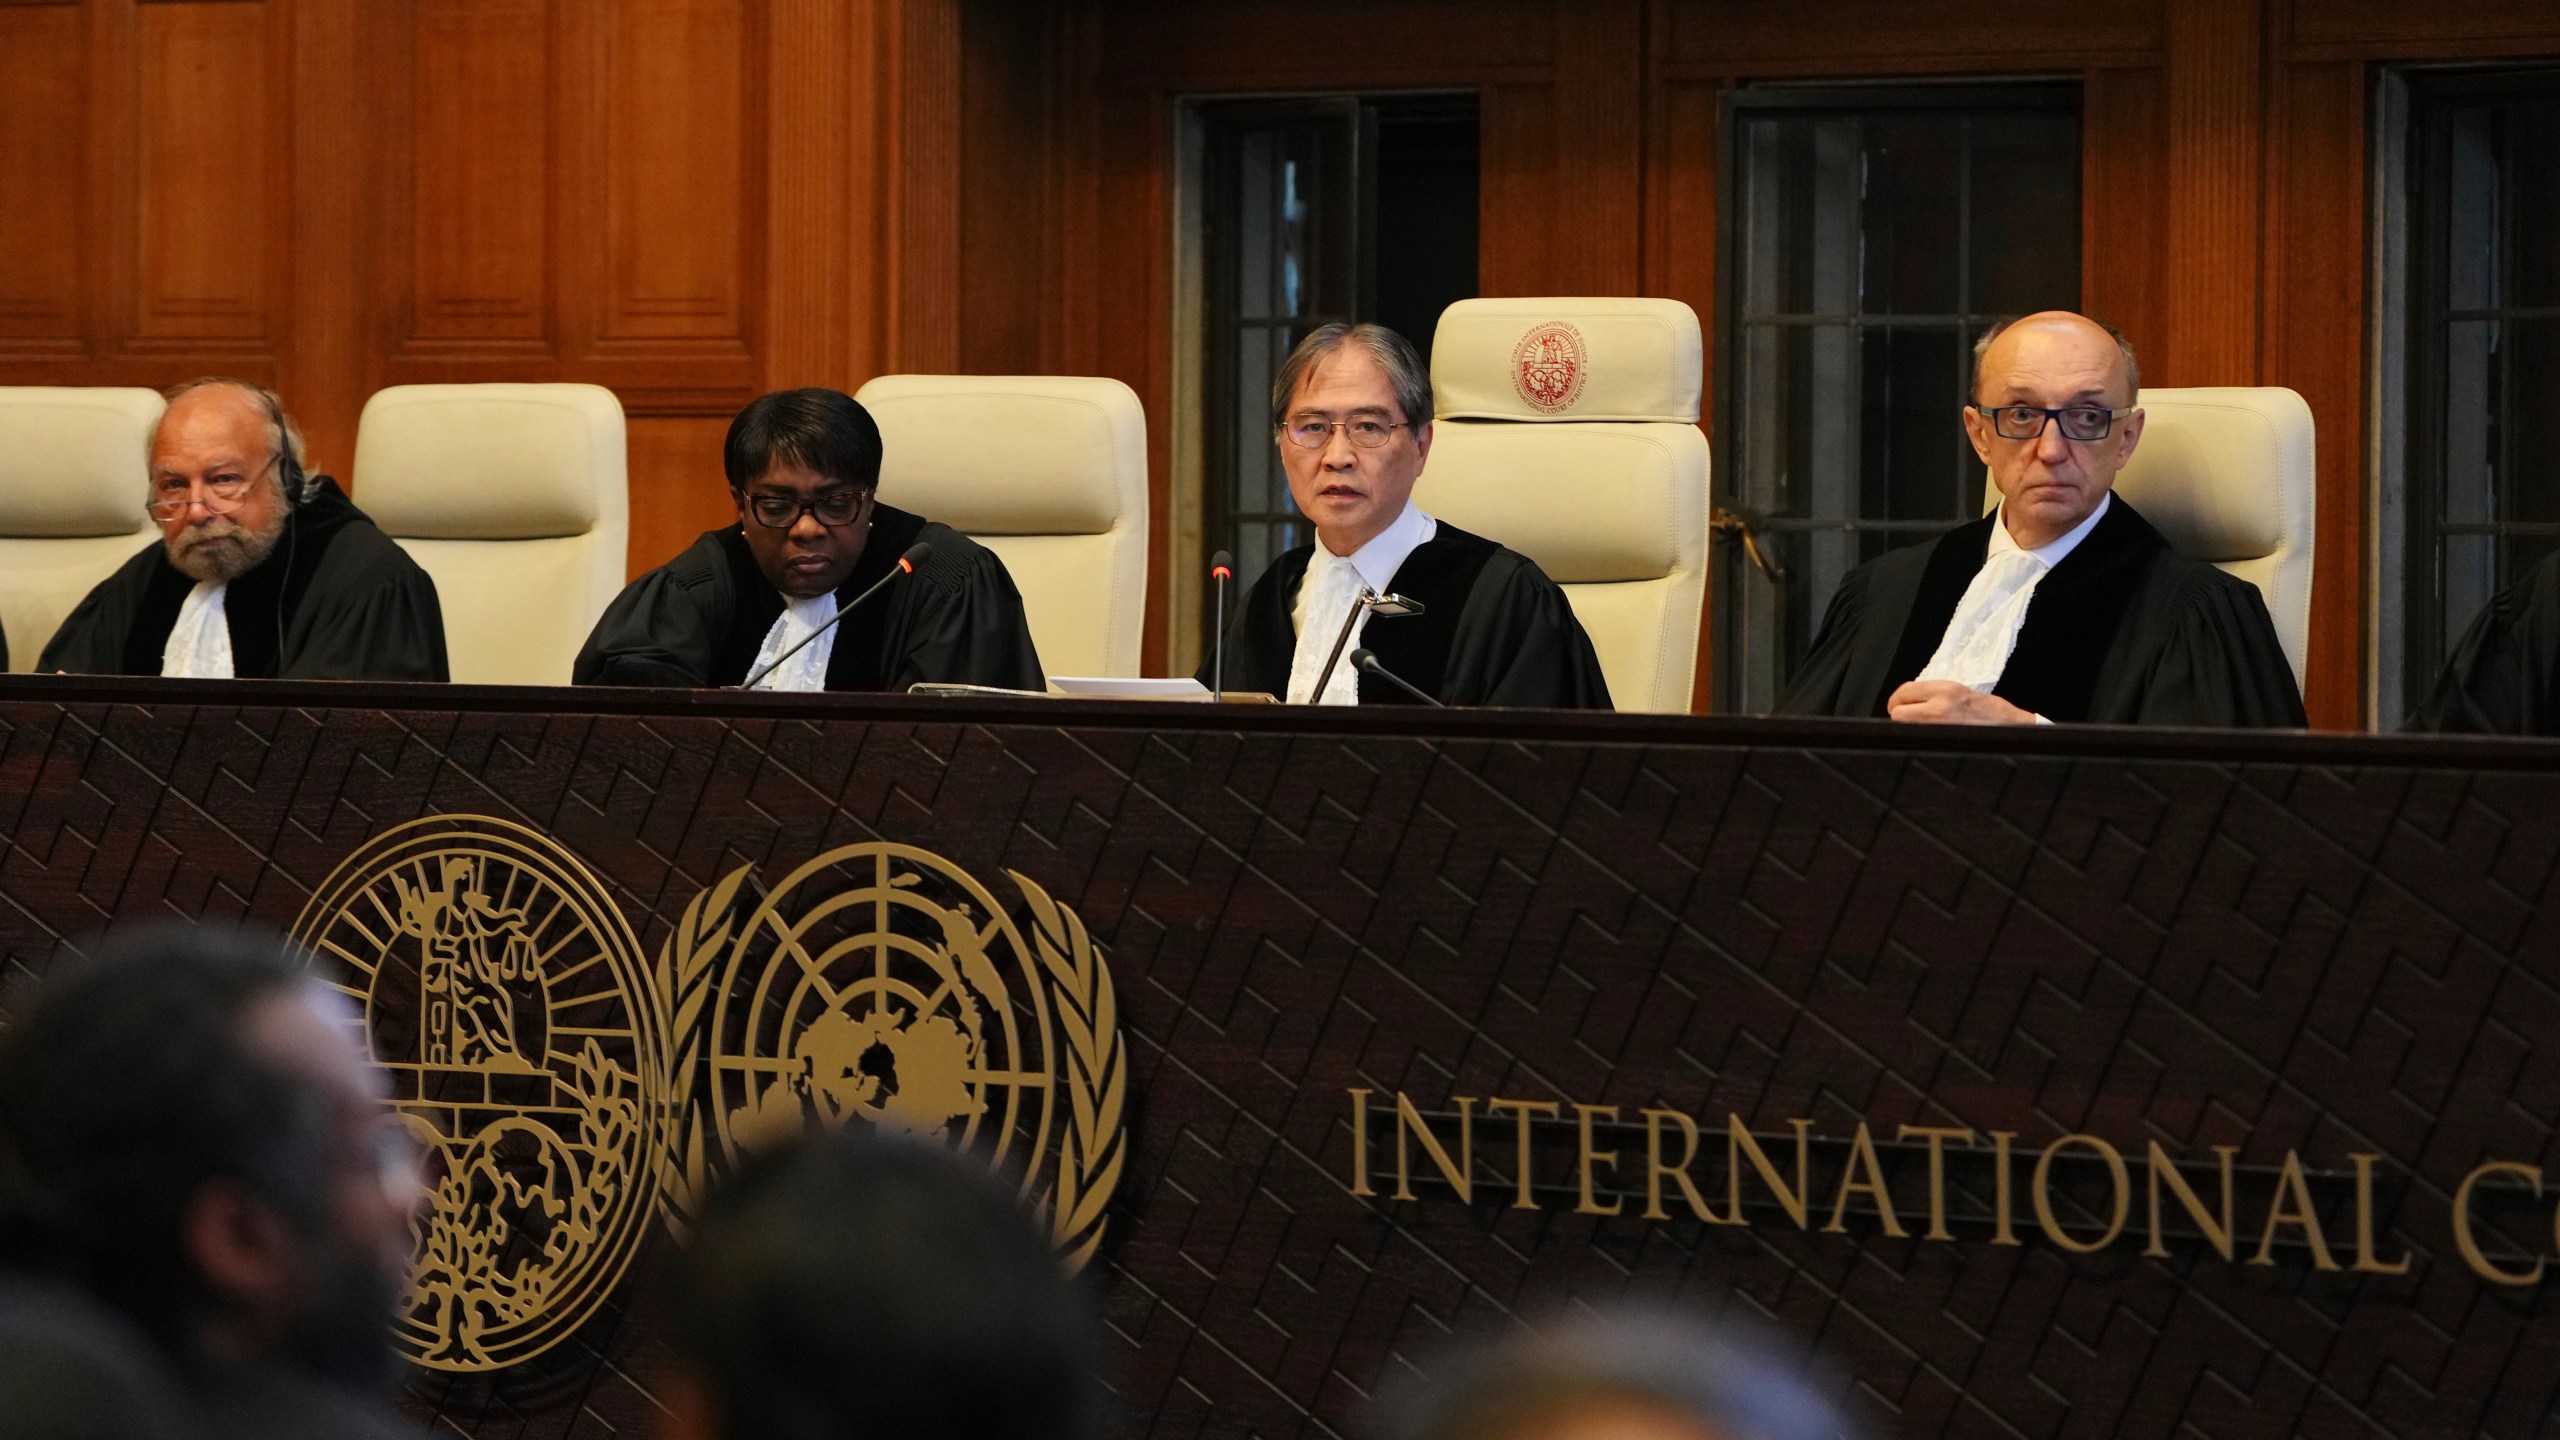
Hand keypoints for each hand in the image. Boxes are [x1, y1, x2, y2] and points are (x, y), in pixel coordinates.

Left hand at [1886, 680, 2040, 725]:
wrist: (2012, 728)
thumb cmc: (1988, 710)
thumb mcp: (1959, 691)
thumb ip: (1932, 693)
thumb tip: (1905, 700)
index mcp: (1946, 690)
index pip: (1903, 692)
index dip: (1897, 699)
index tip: (1900, 703)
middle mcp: (1940, 708)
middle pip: (1898, 713)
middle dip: (1900, 715)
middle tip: (1908, 716)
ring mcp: (1940, 729)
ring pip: (1904, 729)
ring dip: (1907, 728)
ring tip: (1921, 726)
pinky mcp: (1943, 744)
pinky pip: (1918, 740)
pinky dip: (1918, 738)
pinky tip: (1930, 736)